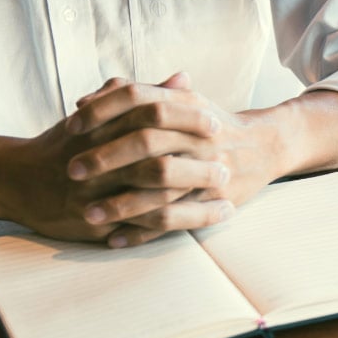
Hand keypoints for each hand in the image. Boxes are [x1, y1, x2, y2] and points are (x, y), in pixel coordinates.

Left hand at [65, 73, 283, 246]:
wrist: (265, 146)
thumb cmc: (209, 124)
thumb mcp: (180, 101)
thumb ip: (134, 98)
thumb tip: (83, 102)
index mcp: (188, 105)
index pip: (140, 98)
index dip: (104, 110)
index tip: (72, 126)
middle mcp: (199, 135)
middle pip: (147, 141)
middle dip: (107, 157)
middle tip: (72, 171)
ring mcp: (209, 169)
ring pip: (160, 186)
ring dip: (121, 203)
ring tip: (87, 213)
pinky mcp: (215, 201)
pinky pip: (175, 219)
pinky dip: (142, 233)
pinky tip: (113, 239)